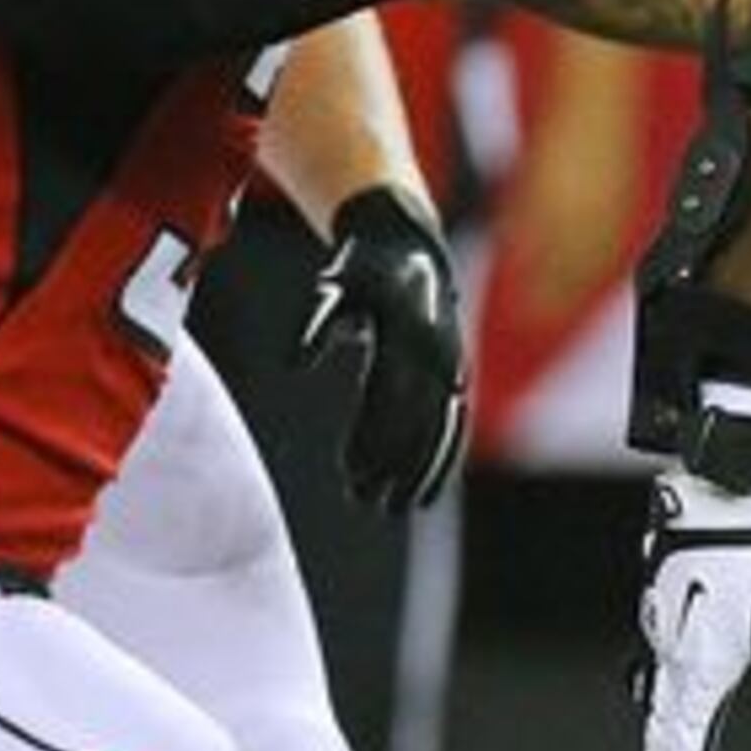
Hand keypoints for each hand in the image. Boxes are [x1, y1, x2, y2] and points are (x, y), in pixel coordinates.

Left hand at [301, 186, 467, 511]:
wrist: (409, 242)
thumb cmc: (359, 269)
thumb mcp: (332, 286)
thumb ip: (313, 325)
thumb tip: (292, 366)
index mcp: (405, 331)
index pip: (388, 399)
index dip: (371, 441)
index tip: (351, 477)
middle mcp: (435, 352)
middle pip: (416, 421)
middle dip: (394, 465)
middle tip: (369, 503)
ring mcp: (452, 364)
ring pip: (441, 428)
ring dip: (421, 471)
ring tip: (398, 508)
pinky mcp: (458, 374)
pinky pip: (455, 424)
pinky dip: (443, 459)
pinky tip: (426, 493)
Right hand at [632, 472, 750, 750]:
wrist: (714, 500)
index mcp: (700, 670)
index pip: (683, 743)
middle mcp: (675, 658)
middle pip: (663, 732)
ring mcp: (666, 633)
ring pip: (660, 698)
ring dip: (661, 737)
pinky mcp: (670, 611)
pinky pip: (664, 668)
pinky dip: (664, 696)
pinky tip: (671, 692)